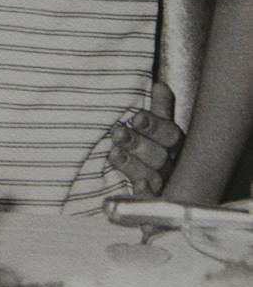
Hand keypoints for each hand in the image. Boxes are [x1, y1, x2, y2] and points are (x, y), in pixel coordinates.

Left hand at [108, 81, 183, 195]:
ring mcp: (162, 183)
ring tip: (114, 153)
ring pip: (152, 175)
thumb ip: (157, 108)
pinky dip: (143, 193)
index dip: (154, 126)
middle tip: (118, 134)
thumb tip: (160, 86)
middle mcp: (170, 163)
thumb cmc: (146, 143)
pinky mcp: (151, 200)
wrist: (142, 176)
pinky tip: (136, 186)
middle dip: (137, 143)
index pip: (169, 134)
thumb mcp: (151, 124)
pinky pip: (149, 198)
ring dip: (132, 164)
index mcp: (173, 142)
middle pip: (159, 156)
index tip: (136, 118)